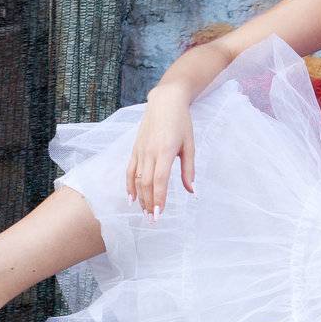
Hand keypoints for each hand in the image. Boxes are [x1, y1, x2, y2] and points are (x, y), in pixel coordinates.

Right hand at [126, 82, 195, 215]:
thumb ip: (189, 169)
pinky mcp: (135, 148)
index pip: (159, 180)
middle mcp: (150, 152)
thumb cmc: (181, 122)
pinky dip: (129, 184)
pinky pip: (130, 169)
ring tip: (143, 212)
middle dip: (148, 203)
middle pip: (145, 183)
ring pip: (136, 178)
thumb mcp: (189, 145)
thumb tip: (192, 190)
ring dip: (139, 197)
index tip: (159, 214)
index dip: (158, 199)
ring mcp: (140, 150)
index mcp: (165, 151)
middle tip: (152, 220)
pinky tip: (131, 197)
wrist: (165, 101)